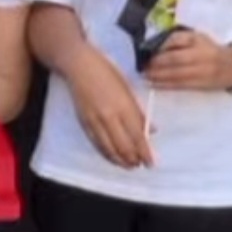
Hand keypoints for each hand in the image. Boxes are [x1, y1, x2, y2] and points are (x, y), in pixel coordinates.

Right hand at [67, 44, 153, 169]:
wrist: (79, 66)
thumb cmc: (107, 72)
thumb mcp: (128, 89)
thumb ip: (139, 112)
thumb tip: (152, 130)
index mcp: (124, 106)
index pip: (137, 137)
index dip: (145, 153)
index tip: (151, 163)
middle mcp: (110, 117)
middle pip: (124, 146)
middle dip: (133, 160)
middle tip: (140, 165)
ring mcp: (95, 121)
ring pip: (109, 149)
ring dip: (120, 160)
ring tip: (129, 165)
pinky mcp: (84, 122)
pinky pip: (96, 144)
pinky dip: (106, 154)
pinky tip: (113, 157)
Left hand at [144, 30, 231, 91]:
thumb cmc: (209, 49)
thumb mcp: (196, 37)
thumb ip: (178, 39)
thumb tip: (154, 45)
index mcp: (197, 39)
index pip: (176, 40)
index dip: (159, 46)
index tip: (145, 50)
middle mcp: (201, 54)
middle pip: (175, 59)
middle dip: (156, 63)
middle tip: (142, 65)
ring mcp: (202, 71)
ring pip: (177, 74)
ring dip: (158, 76)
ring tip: (145, 75)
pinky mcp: (202, 84)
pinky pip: (181, 85)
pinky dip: (166, 85)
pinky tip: (155, 84)